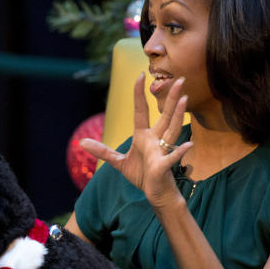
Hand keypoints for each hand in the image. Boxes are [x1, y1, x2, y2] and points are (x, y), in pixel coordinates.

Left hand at [79, 73, 192, 208]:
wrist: (154, 192)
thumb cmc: (141, 175)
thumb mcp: (119, 162)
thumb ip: (102, 151)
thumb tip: (81, 142)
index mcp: (143, 136)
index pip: (141, 111)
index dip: (139, 94)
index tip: (140, 75)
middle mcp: (155, 140)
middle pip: (164, 115)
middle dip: (171, 98)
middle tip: (180, 79)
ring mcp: (161, 151)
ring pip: (171, 130)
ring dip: (177, 115)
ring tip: (184, 99)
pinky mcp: (163, 166)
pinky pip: (171, 158)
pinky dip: (179, 152)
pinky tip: (188, 145)